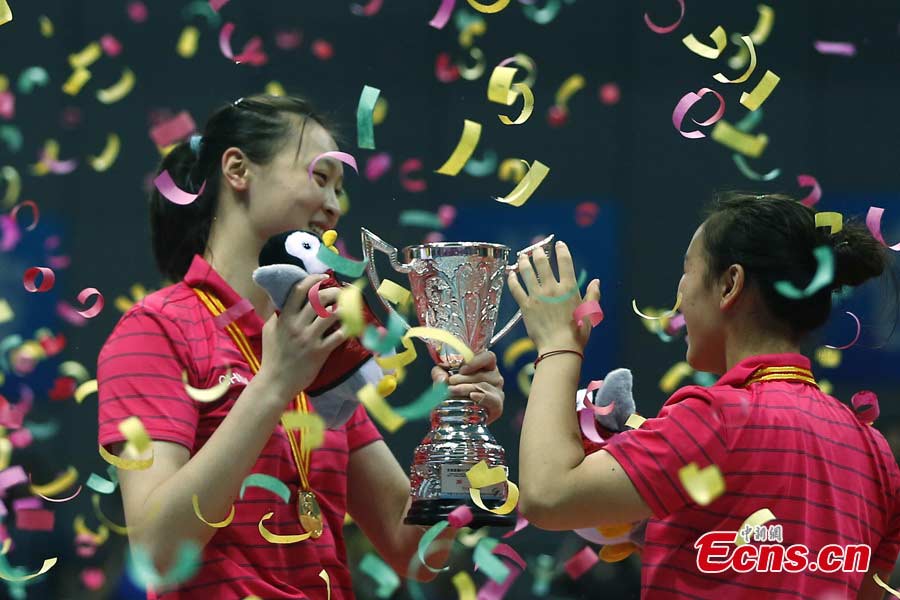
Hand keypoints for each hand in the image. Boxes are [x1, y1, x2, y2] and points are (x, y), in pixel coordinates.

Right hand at [258, 274, 347, 402]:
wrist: (276, 382)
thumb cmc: (272, 355)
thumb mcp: (269, 330)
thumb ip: (276, 313)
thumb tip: (280, 297)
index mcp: (285, 318)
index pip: (299, 290)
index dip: (313, 280)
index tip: (324, 277)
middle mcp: (298, 325)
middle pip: (319, 299)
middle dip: (333, 291)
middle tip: (341, 292)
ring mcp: (310, 338)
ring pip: (331, 315)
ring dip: (343, 307)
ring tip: (348, 306)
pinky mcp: (320, 352)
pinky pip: (338, 336)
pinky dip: (347, 328)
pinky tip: (351, 325)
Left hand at [431, 351, 504, 424]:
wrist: (457, 417)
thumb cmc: (453, 393)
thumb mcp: (443, 380)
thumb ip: (439, 374)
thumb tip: (442, 379)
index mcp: (485, 366)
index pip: (488, 357)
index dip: (476, 361)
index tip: (462, 369)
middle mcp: (494, 377)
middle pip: (484, 374)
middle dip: (465, 378)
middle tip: (450, 382)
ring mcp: (497, 392)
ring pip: (485, 386)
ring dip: (468, 388)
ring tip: (453, 391)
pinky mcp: (497, 406)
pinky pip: (493, 400)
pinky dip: (483, 397)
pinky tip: (473, 396)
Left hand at [507, 241, 600, 353]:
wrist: (559, 348)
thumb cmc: (577, 333)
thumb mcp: (589, 312)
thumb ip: (592, 295)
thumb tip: (596, 281)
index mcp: (569, 288)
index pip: (565, 262)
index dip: (562, 250)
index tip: (559, 244)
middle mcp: (552, 288)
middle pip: (542, 263)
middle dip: (538, 253)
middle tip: (535, 249)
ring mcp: (537, 296)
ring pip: (527, 272)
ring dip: (523, 262)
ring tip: (522, 257)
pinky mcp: (525, 306)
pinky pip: (516, 288)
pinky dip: (512, 279)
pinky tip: (511, 274)